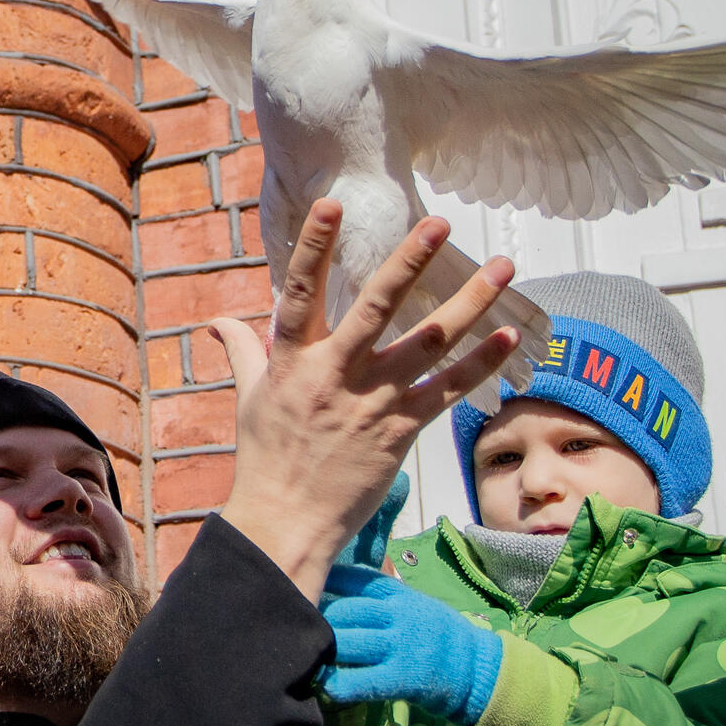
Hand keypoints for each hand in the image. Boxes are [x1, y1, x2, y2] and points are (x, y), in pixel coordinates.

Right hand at [213, 199, 520, 602]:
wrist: (287, 522)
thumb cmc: (266, 457)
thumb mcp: (250, 398)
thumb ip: (244, 350)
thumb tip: (215, 321)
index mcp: (294, 359)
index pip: (300, 291)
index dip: (314, 246)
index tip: (332, 203)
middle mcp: (336, 373)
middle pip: (377, 306)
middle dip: (409, 261)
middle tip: (438, 223)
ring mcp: (374, 401)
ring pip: (429, 341)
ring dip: (470, 302)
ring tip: (502, 265)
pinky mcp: (402, 429)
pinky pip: (450, 389)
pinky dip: (482, 363)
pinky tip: (510, 335)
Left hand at [320, 565, 502, 725]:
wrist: (475, 667)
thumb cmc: (437, 633)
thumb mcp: (413, 603)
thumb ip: (381, 596)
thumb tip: (336, 584)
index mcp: (400, 595)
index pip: (355, 580)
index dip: (327, 584)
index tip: (302, 586)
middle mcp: (399, 616)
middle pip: (345, 612)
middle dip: (318, 621)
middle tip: (298, 628)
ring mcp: (401, 646)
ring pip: (348, 642)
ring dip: (323, 651)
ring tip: (305, 657)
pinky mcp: (402, 678)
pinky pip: (360, 681)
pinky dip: (338, 684)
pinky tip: (325, 685)